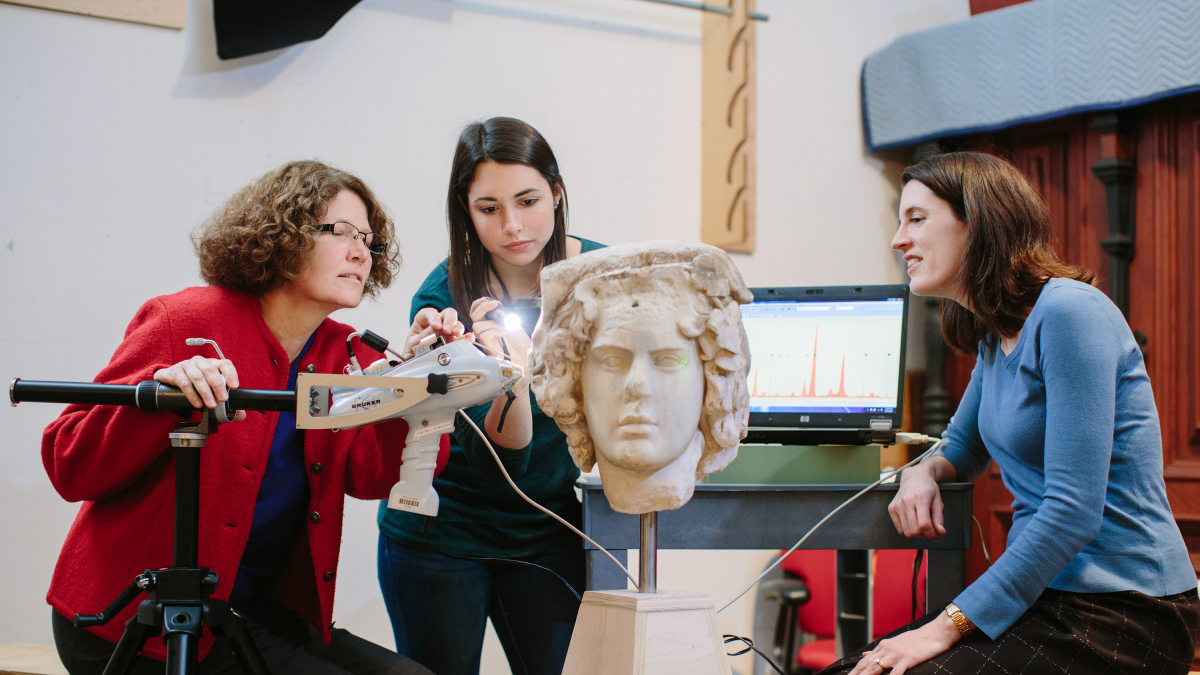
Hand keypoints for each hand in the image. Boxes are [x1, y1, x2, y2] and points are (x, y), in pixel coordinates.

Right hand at [154, 356, 245, 420]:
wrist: (168, 381)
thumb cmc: (193, 384)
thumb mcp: (209, 391)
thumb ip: (225, 403)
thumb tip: (240, 416)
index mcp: (212, 364)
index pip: (225, 364)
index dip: (231, 374)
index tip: (234, 386)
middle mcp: (200, 362)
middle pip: (211, 370)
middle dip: (218, 385)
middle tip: (223, 399)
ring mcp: (186, 365)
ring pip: (198, 377)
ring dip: (205, 392)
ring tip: (211, 405)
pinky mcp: (174, 372)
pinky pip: (184, 383)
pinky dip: (192, 394)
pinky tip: (197, 404)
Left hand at [401, 307, 467, 359]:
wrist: (415, 366)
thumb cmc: (411, 353)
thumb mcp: (414, 344)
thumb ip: (424, 336)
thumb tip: (436, 329)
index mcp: (422, 321)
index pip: (429, 312)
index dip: (433, 316)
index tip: (436, 326)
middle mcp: (436, 324)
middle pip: (446, 314)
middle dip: (449, 320)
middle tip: (447, 330)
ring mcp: (446, 333)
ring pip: (456, 324)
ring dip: (457, 328)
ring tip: (456, 336)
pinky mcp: (453, 342)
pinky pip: (462, 337)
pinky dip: (466, 337)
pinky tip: (468, 338)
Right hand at [469, 297, 530, 366]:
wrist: (526, 355)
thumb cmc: (520, 341)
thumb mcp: (513, 322)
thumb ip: (503, 314)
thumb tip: (495, 304)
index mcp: (490, 323)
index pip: (476, 311)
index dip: (478, 304)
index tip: (486, 299)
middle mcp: (485, 330)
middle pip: (473, 316)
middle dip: (482, 307)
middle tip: (494, 303)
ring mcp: (486, 339)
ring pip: (477, 326)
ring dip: (492, 323)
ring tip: (504, 326)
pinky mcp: (487, 347)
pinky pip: (484, 335)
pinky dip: (495, 331)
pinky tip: (504, 333)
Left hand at [849, 613, 963, 674]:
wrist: (935, 633)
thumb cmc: (916, 640)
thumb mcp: (894, 643)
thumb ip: (879, 650)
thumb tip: (865, 654)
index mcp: (882, 647)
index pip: (864, 662)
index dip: (854, 672)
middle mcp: (886, 650)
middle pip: (866, 666)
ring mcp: (896, 654)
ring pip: (877, 668)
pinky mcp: (908, 658)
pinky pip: (897, 671)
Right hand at [888, 459, 947, 539]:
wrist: (914, 476)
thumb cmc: (928, 489)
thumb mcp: (938, 501)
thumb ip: (939, 518)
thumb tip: (940, 533)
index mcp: (921, 498)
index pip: (924, 524)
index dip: (932, 534)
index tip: (937, 535)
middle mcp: (906, 501)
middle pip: (915, 530)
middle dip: (925, 535)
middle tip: (931, 532)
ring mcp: (897, 505)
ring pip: (907, 532)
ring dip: (917, 534)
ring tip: (923, 527)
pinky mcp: (891, 508)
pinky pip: (899, 529)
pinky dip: (907, 530)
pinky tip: (913, 523)